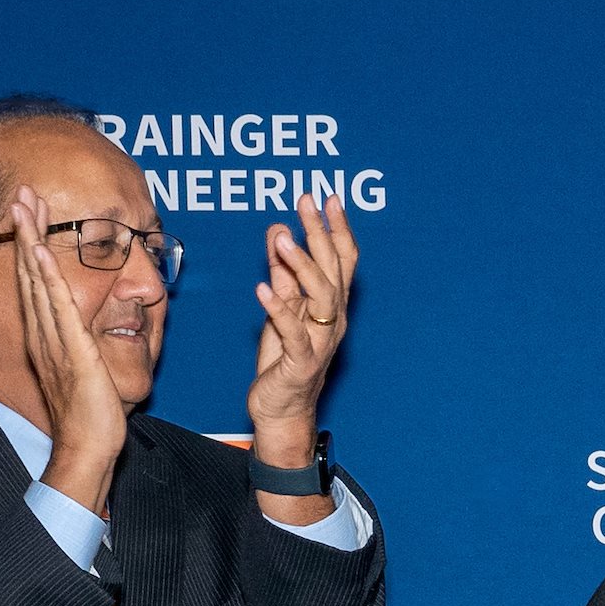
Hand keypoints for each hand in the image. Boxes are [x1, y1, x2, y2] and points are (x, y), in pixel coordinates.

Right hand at [9, 188, 122, 513]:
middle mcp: (46, 335)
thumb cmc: (93, 415)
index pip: (39, 283)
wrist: (88, 447)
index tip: (32, 215)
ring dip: (32, 242)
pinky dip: (49, 281)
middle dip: (27, 232)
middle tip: (21, 193)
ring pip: (40, 283)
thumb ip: (88, 347)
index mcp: (50, 337)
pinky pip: (59, 311)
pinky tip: (43, 255)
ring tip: (25, 207)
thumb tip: (97, 332)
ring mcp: (56, 342)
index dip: (34, 247)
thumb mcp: (89, 371)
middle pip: (33, 273)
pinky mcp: (73, 354)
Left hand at [247, 191, 356, 463]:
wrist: (281, 408)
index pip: (342, 261)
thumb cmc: (283, 359)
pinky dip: (279, 310)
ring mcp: (319, 342)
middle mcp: (332, 321)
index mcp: (330, 306)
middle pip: (333, 272)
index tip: (328, 197)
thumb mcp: (281, 307)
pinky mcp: (300, 363)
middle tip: (306, 202)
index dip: (337, 229)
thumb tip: (279, 230)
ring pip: (321, 299)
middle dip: (321, 235)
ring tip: (284, 240)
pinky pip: (293, 333)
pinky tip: (263, 289)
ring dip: (304, 268)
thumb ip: (282, 271)